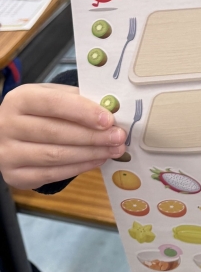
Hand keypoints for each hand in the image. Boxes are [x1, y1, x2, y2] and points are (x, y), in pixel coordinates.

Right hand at [0, 84, 125, 190]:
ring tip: (113, 150)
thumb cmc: (40, 111)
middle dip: (92, 136)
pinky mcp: (13, 175)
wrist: (12, 132)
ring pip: (55, 155)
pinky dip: (78, 168)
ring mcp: (7, 153)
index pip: (53, 104)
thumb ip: (77, 100)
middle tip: (119, 137)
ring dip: (90, 154)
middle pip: (55, 132)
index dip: (83, 112)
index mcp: (19, 99)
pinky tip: (97, 160)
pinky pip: (51, 174)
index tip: (108, 119)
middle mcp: (7, 125)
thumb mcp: (53, 96)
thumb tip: (111, 110)